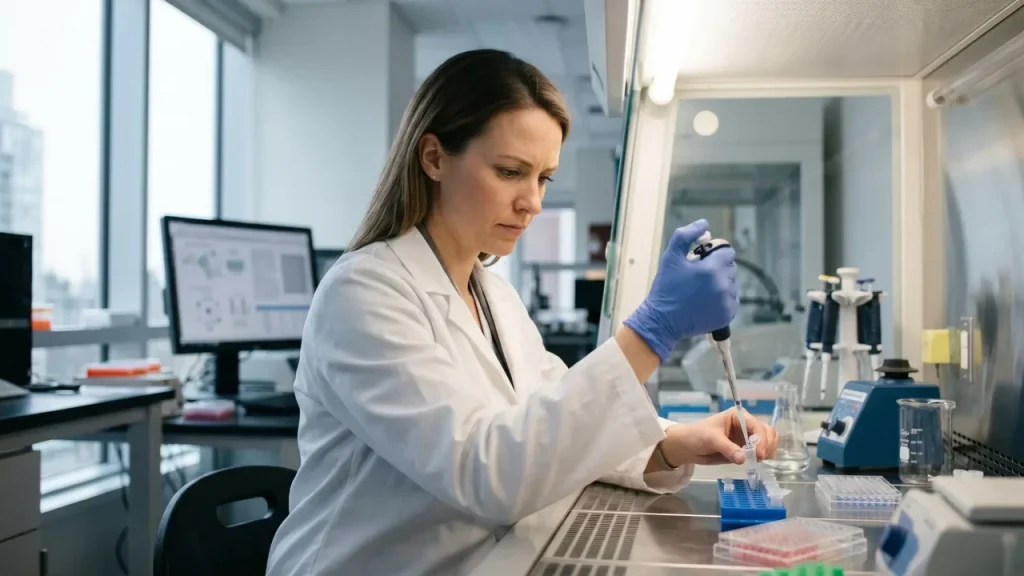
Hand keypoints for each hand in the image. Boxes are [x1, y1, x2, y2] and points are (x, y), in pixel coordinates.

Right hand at [623, 219, 737, 360]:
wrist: (662, 321)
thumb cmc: (665, 288)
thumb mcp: (670, 257)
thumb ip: (686, 235)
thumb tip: (704, 224)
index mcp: (711, 269)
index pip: (728, 251)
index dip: (715, 253)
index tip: (702, 260)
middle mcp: (723, 285)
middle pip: (730, 267)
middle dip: (717, 268)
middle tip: (698, 276)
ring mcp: (726, 301)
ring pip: (732, 284)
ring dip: (721, 284)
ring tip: (701, 291)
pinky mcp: (727, 315)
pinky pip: (732, 300)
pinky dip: (723, 299)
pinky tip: (706, 302)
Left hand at [660, 408, 777, 465]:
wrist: (688, 447)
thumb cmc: (697, 435)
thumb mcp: (711, 439)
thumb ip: (727, 448)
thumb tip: (742, 459)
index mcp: (738, 416)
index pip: (757, 426)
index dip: (761, 439)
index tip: (759, 455)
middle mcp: (746, 425)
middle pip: (767, 432)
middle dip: (767, 445)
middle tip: (760, 459)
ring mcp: (747, 437)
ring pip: (768, 441)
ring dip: (768, 451)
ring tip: (758, 461)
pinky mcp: (745, 449)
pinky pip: (761, 452)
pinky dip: (763, 457)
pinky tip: (756, 462)